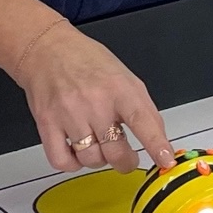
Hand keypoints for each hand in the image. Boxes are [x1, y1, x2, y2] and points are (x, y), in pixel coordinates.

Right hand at [7, 23, 174, 172]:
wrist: (48, 49)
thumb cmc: (87, 62)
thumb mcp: (125, 77)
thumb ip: (142, 108)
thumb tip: (159, 139)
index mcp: (119, 88)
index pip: (142, 120)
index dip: (157, 144)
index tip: (166, 160)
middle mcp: (95, 102)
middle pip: (116, 151)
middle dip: (126, 162)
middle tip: (126, 158)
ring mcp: (69, 114)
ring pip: (91, 159)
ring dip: (98, 160)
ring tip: (98, 145)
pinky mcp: (47, 124)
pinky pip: (62, 161)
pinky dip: (72, 163)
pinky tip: (76, 151)